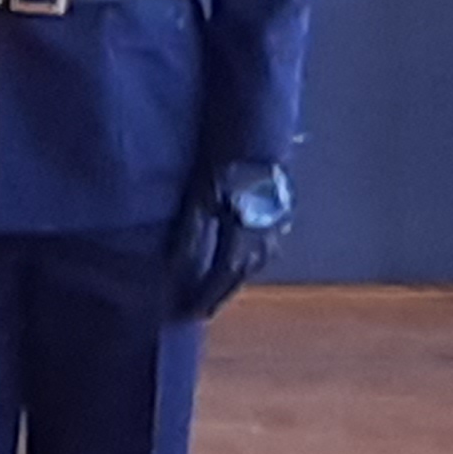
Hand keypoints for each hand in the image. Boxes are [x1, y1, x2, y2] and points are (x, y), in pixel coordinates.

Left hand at [170, 160, 288, 320]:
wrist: (259, 138)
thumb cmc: (226, 166)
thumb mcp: (201, 199)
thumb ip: (191, 236)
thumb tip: (174, 271)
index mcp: (245, 237)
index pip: (223, 278)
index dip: (205, 297)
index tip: (187, 315)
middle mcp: (265, 238)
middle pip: (240, 276)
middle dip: (218, 295)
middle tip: (199, 311)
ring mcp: (277, 227)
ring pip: (252, 264)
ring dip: (231, 281)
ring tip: (213, 293)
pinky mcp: (279, 216)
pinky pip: (260, 249)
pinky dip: (242, 262)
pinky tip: (232, 263)